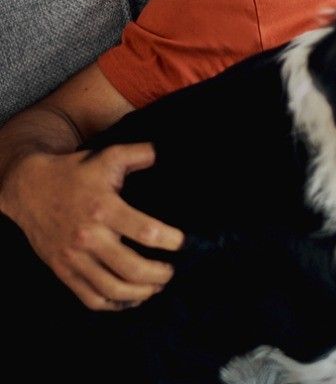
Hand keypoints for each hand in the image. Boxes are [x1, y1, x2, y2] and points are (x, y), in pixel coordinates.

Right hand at [3, 144, 183, 310]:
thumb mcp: (107, 156)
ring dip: (142, 293)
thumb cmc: (74, 173)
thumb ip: (139, 153)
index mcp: (104, 209)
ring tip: (157, 286)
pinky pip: (90, 298)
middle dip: (160, 274)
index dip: (171, 241)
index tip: (184, 243)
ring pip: (113, 289)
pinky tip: (131, 299)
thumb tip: (166, 152)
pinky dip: (114, 305)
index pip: (145, 232)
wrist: (28, 189)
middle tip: (173, 270)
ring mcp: (74, 258)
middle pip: (132, 269)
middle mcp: (89, 237)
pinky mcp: (63, 271)